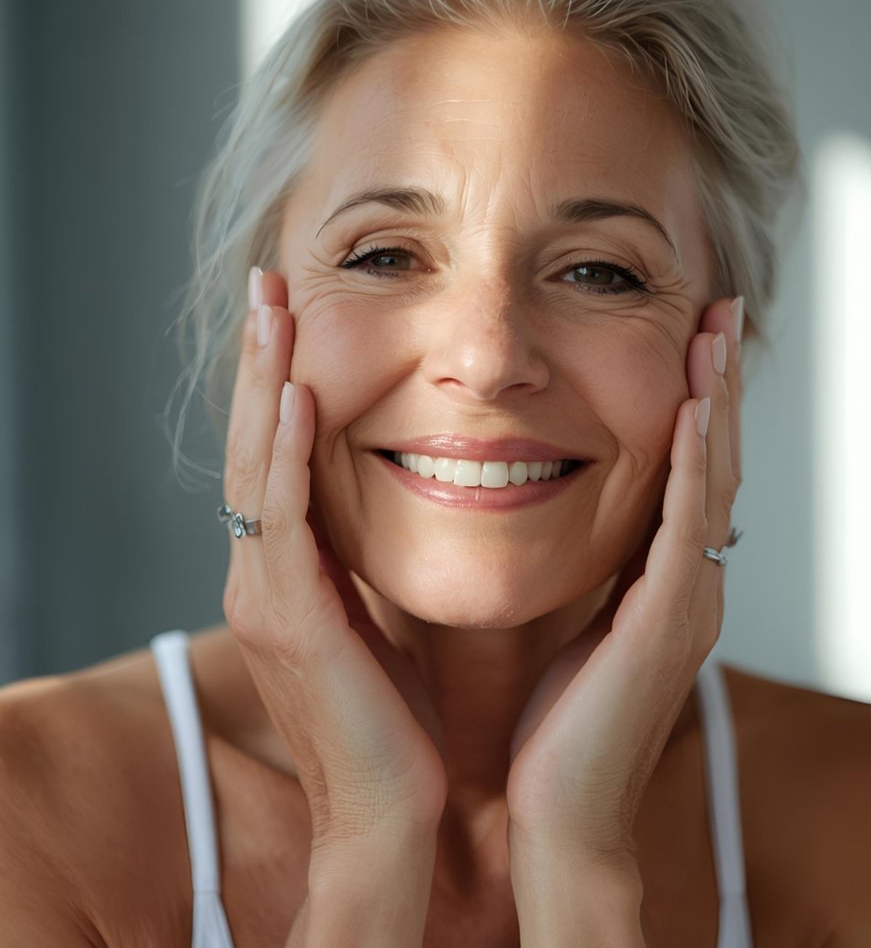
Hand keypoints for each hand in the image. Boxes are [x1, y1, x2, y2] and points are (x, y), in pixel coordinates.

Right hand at [221, 268, 447, 856]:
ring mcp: (264, 596)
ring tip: (273, 309)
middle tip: (268, 283)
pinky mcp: (289, 621)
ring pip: (257, 467)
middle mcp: (260, 575)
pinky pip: (283, 521)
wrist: (385, 812)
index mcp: (285, 573)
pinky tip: (300, 398)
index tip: (294, 316)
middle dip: (261, 361)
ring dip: (266, 384)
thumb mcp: (374, 618)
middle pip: (255, 445)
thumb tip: (390, 506)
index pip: (276, 458)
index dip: (280, 384)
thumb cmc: (391, 717)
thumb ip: (364, 561)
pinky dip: (288, 457)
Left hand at [506, 296, 743, 862]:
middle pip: (715, 463)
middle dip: (718, 385)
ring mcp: (688, 602)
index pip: (690, 473)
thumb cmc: (562, 724)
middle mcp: (692, 583)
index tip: (691, 338)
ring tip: (715, 335)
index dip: (699, 405)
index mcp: (667, 581)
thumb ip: (597, 573)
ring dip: (716, 405)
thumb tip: (572, 519)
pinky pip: (686, 527)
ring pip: (712, 483)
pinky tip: (695, 410)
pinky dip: (696, 465)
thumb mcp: (582, 626)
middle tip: (718, 311)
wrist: (561, 811)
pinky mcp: (668, 624)